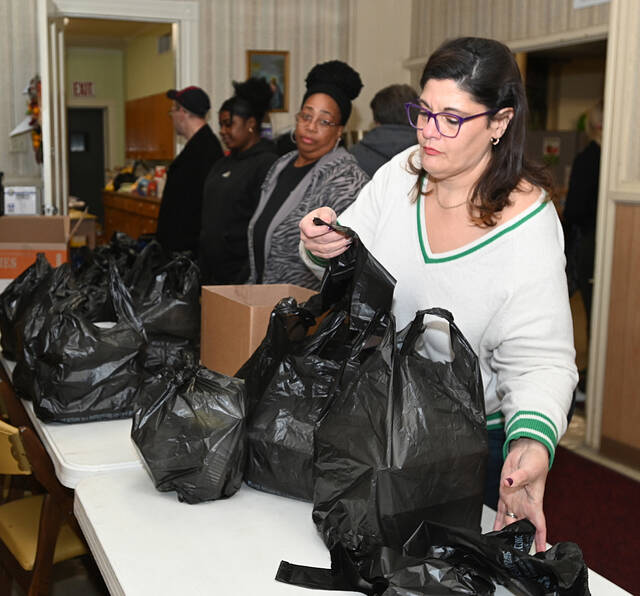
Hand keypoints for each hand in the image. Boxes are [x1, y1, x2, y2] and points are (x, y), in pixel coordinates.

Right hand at [299, 207, 350, 258]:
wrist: (322, 226)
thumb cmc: (322, 217)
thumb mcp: (324, 211)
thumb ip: (325, 214)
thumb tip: (327, 220)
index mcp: (304, 226)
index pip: (310, 232)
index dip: (321, 231)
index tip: (332, 227)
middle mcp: (305, 238)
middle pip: (321, 240)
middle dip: (336, 237)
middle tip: (346, 234)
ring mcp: (311, 247)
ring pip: (326, 249)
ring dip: (339, 245)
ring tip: (348, 239)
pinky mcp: (317, 253)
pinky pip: (328, 255)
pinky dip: (338, 251)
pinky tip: (344, 246)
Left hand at [493, 437, 549, 551]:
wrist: (526, 451)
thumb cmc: (535, 461)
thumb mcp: (529, 469)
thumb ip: (519, 477)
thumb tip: (509, 482)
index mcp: (535, 503)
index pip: (539, 525)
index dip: (541, 539)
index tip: (541, 553)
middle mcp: (524, 505)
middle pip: (522, 528)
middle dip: (519, 540)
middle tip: (512, 555)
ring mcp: (514, 501)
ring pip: (510, 522)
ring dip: (506, 533)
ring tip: (500, 547)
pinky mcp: (504, 494)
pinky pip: (500, 511)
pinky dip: (497, 521)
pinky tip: (493, 531)